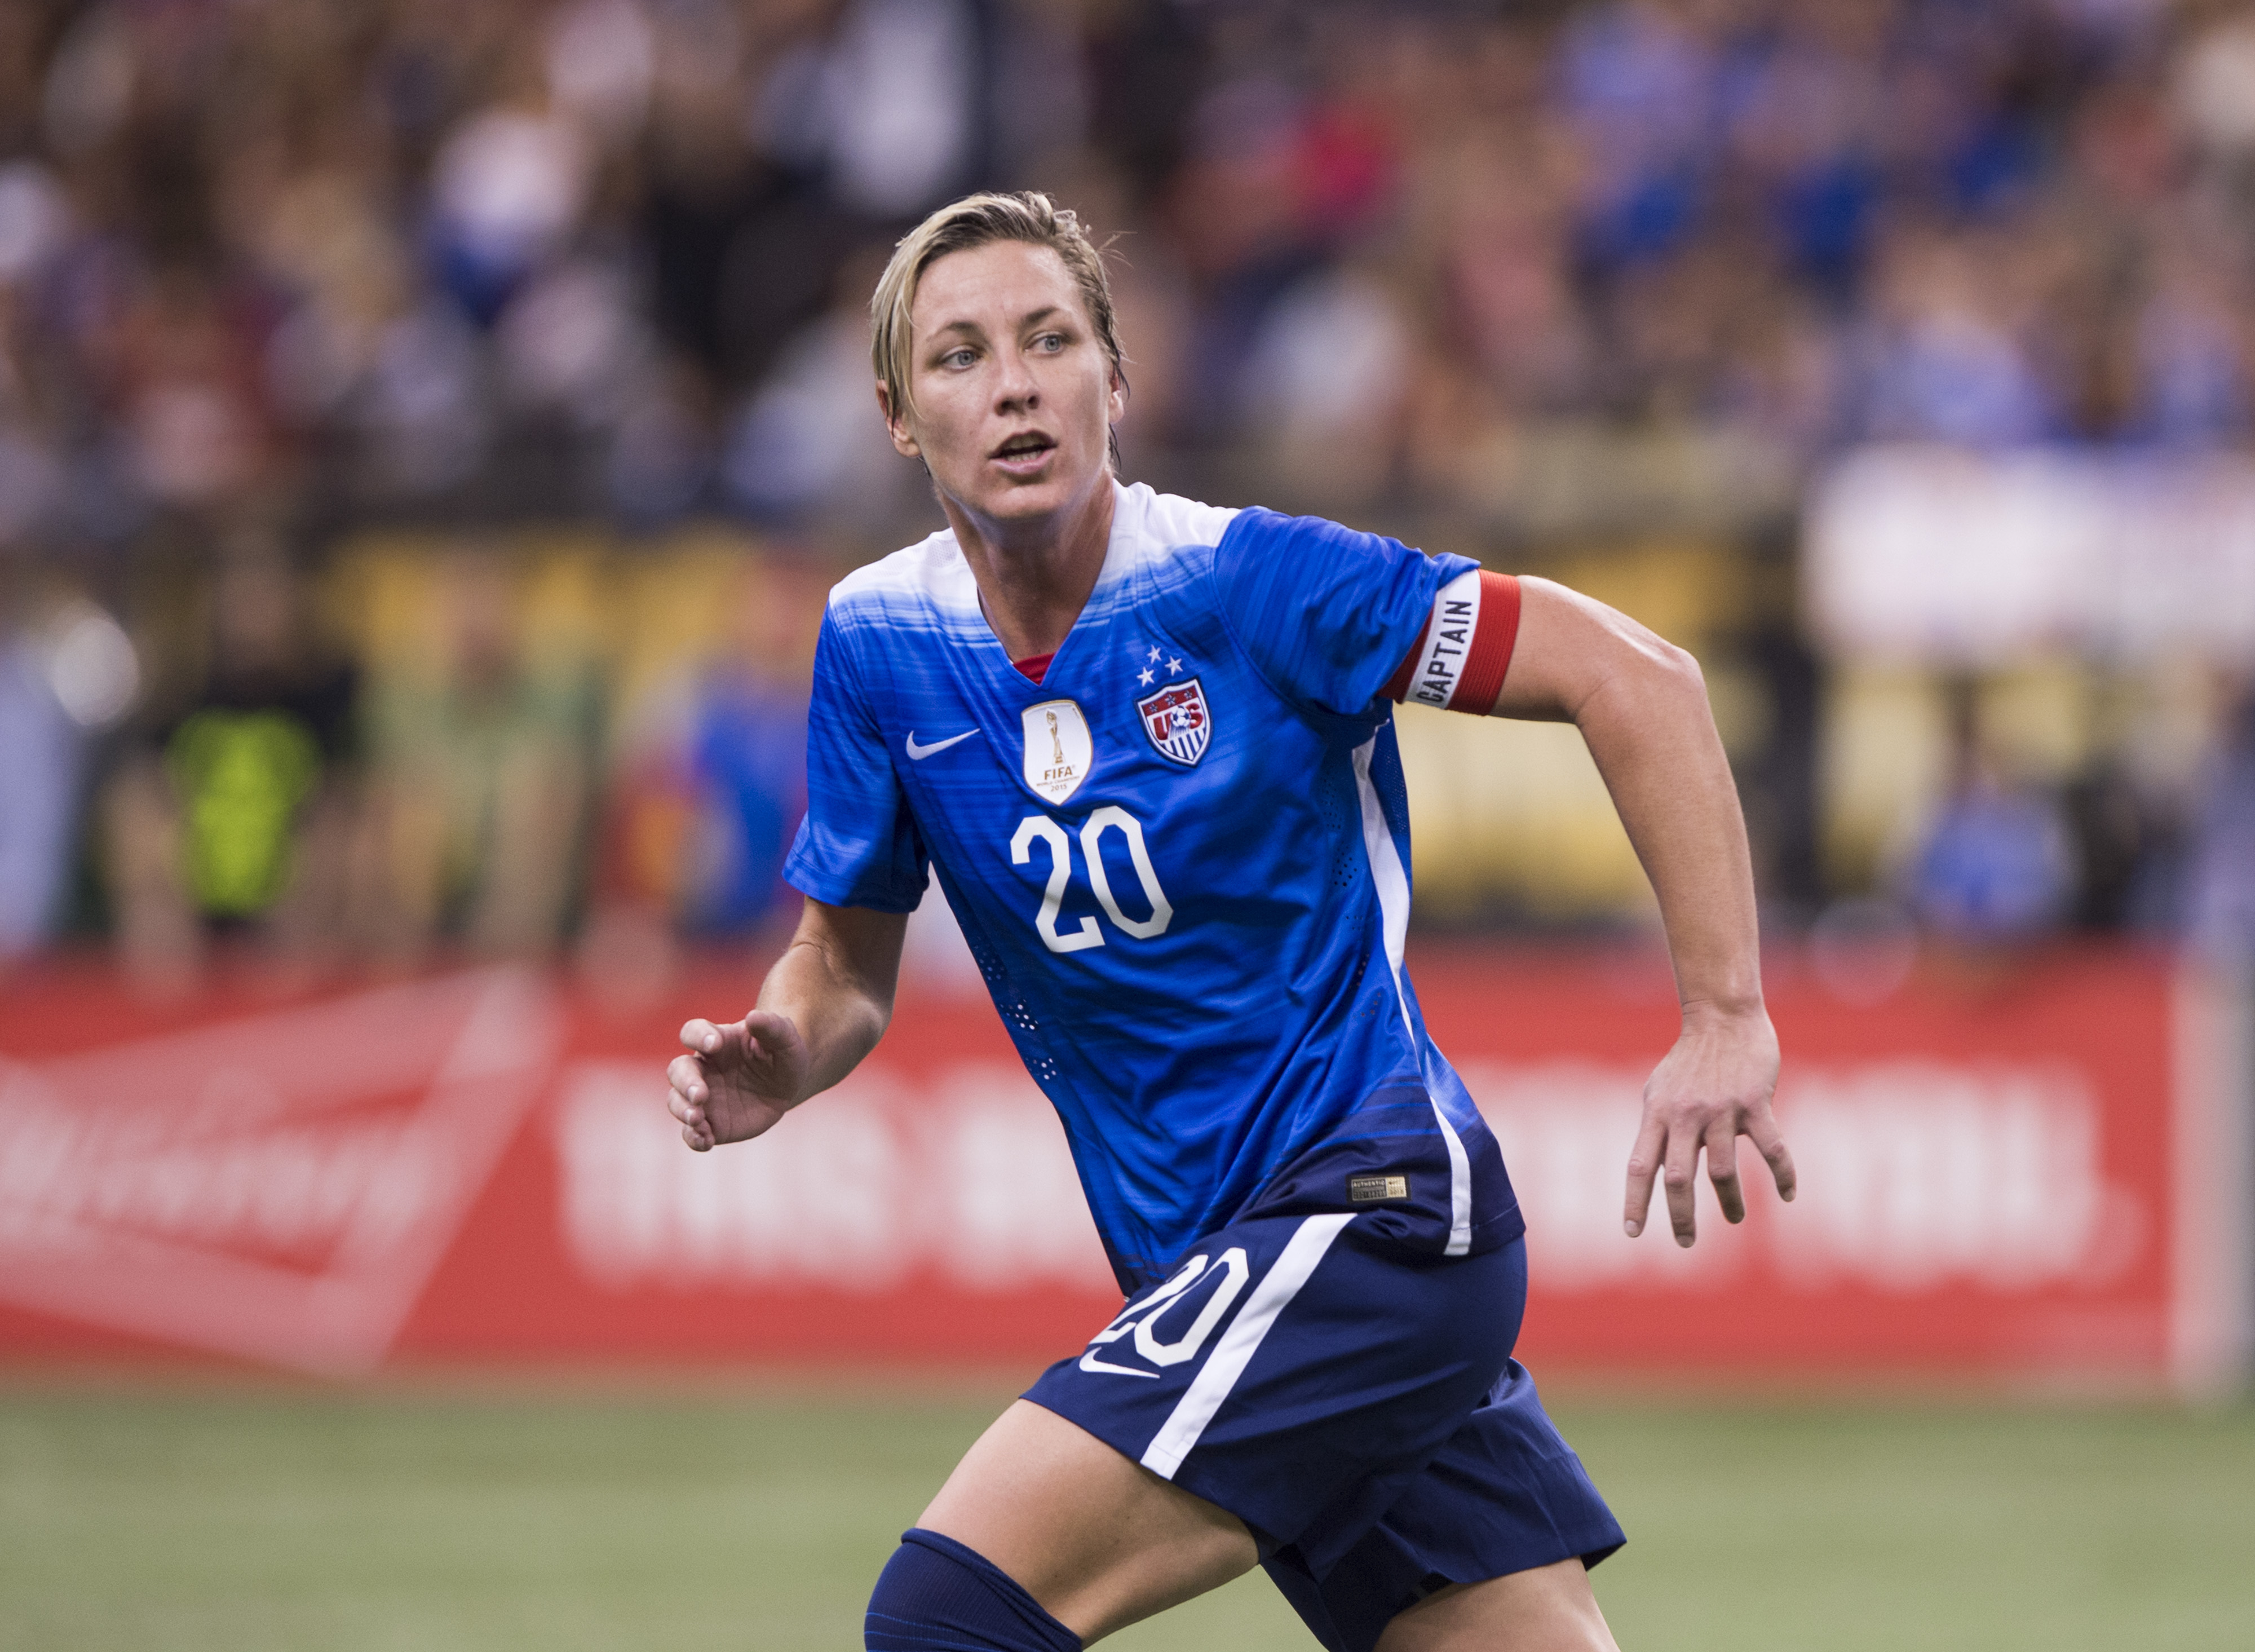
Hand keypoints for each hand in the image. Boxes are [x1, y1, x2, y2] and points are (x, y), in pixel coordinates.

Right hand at [666, 1011, 811, 1151]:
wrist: (787, 1086)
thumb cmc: (782, 1055)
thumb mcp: (786, 1039)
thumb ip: (772, 1027)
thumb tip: (754, 1016)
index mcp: (717, 1041)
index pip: (694, 1032)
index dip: (698, 1036)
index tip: (713, 1045)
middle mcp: (702, 1068)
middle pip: (677, 1070)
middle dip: (685, 1082)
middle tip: (699, 1094)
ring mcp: (703, 1098)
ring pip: (677, 1101)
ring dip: (683, 1110)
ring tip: (697, 1119)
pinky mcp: (710, 1123)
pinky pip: (692, 1132)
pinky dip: (693, 1137)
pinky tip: (706, 1141)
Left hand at [1624, 1004, 1794, 1245]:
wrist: (1722, 1017)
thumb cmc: (1688, 1060)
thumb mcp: (1658, 1091)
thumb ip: (1655, 1130)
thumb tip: (1651, 1172)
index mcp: (1657, 1113)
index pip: (1639, 1165)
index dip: (1635, 1201)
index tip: (1632, 1233)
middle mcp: (1685, 1115)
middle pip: (1678, 1176)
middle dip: (1681, 1216)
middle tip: (1685, 1243)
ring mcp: (1721, 1110)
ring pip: (1723, 1170)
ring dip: (1730, 1202)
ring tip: (1734, 1218)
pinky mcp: (1756, 1104)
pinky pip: (1772, 1149)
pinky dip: (1783, 1175)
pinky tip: (1787, 1195)